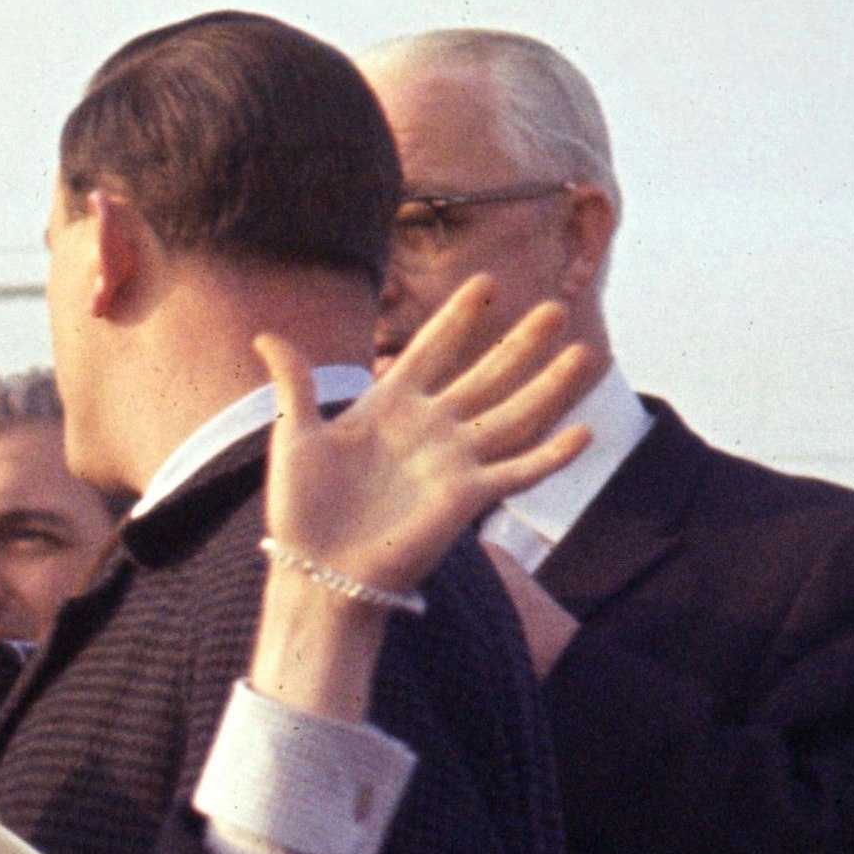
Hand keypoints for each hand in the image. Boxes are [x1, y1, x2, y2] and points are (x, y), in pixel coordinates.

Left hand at [249, 279, 596, 720]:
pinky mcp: (467, 498)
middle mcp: (429, 429)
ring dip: (551, 387)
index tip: (486, 282)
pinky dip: (552, 456)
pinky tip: (584, 432)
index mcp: (389, 408)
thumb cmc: (300, 509)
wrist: (315, 571)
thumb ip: (294, 383)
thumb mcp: (295, 436)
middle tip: (557, 308)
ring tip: (587, 352)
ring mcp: (453, 462)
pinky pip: (518, 473)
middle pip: (486, 376)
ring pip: (514, 415)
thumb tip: (265, 336)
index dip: (459, 318)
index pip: (432, 350)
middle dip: (520, 343)